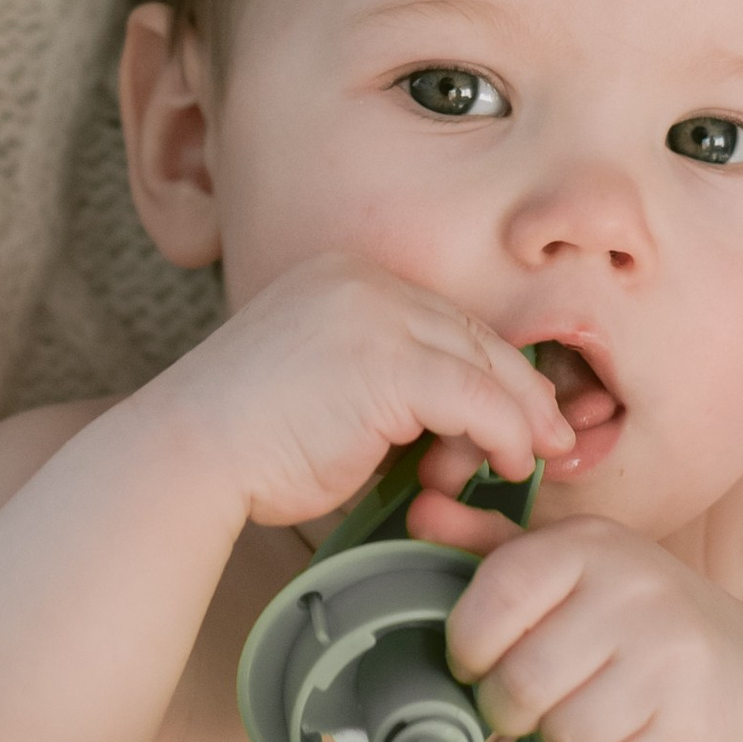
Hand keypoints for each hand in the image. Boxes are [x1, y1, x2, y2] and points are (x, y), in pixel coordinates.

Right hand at [141, 255, 571, 532]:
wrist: (188, 455)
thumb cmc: (250, 441)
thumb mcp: (325, 386)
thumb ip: (386, 387)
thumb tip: (456, 426)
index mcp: (342, 276)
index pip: (441, 318)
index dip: (488, 367)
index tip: (519, 411)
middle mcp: (361, 281)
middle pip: (471, 333)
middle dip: (520, 389)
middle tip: (553, 435)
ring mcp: (374, 315)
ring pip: (483, 364)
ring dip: (519, 417)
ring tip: (531, 459)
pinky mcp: (388, 365)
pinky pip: (477, 401)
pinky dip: (505, 435)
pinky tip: (510, 465)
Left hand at [435, 512, 742, 741]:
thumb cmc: (632, 621)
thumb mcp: (570, 568)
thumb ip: (491, 545)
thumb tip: (419, 509)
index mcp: (594, 547)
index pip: (496, 597)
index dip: (468, 645)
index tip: (476, 660)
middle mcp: (638, 597)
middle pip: (521, 683)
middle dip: (509, 707)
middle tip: (529, 702)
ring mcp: (673, 668)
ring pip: (560, 738)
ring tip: (580, 719)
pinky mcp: (692, 740)